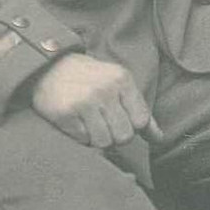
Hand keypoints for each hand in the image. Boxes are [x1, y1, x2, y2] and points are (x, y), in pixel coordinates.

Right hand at [31, 54, 159, 148]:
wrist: (49, 67)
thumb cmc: (89, 77)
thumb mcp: (118, 83)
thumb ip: (139, 109)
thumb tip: (159, 138)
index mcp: (122, 80)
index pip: (141, 121)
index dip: (133, 128)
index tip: (123, 122)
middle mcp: (105, 90)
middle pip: (124, 136)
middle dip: (116, 137)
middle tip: (104, 124)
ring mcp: (84, 102)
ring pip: (104, 142)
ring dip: (98, 139)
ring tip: (90, 124)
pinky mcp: (65, 114)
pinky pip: (83, 140)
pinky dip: (81, 137)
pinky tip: (77, 122)